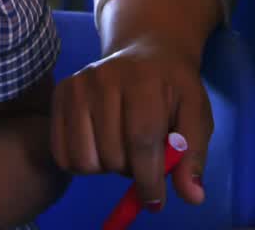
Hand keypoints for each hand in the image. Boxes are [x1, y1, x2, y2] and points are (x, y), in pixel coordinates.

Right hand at [50, 39, 211, 208]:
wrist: (145, 51)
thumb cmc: (172, 88)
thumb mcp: (195, 116)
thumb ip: (193, 155)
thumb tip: (192, 196)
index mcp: (142, 81)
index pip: (142, 141)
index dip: (149, 179)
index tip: (155, 203)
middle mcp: (102, 79)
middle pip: (112, 155)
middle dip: (130, 170)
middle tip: (141, 157)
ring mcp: (76, 86)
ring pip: (84, 159)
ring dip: (105, 168)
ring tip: (119, 149)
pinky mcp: (59, 95)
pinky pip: (61, 153)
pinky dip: (80, 163)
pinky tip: (98, 147)